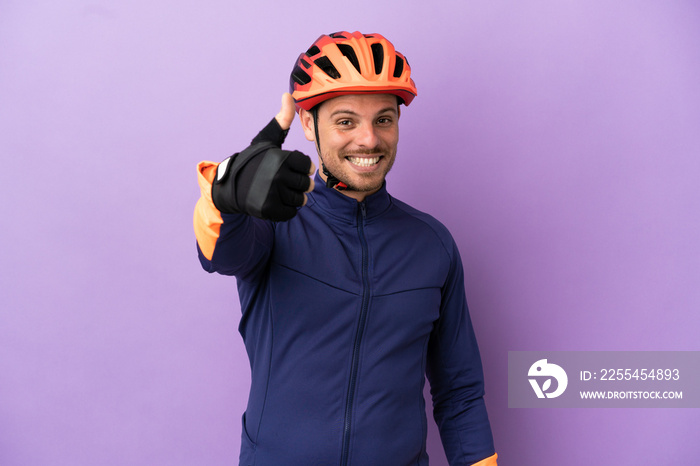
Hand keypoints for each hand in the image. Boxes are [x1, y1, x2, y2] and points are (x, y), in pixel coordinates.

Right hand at [211, 93, 315, 220]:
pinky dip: (286, 210)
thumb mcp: (267, 139)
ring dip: (293, 198)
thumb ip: (282, 120)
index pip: (306, 166)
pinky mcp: (268, 209)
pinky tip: (275, 201)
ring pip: (300, 200)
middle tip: (284, 182)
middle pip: (305, 185)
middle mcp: (277, 175)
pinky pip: (290, 212)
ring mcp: (273, 194)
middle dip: (298, 184)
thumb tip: (288, 95)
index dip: (300, 168)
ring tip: (280, 191)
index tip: (290, 168)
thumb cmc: (252, 161)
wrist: (229, 186)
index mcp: (280, 158)